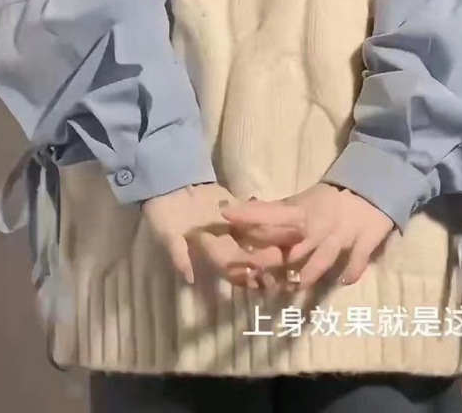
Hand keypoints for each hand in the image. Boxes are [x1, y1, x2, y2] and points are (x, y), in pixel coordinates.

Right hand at [141, 183, 303, 288]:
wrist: (167, 185)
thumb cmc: (164, 214)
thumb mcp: (167, 235)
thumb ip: (178, 255)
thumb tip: (189, 278)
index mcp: (209, 251)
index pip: (231, 266)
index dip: (245, 273)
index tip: (263, 276)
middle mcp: (224, 242)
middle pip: (249, 252)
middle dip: (267, 256)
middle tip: (289, 257)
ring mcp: (232, 225)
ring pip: (255, 234)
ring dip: (274, 235)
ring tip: (297, 234)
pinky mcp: (237, 207)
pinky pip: (254, 212)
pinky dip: (269, 213)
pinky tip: (288, 212)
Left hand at [221, 183, 393, 289]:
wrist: (371, 185)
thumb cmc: (329, 198)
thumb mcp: (301, 202)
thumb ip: (275, 212)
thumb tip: (241, 215)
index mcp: (301, 212)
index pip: (270, 214)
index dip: (248, 216)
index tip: (226, 216)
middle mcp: (317, 226)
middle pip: (290, 247)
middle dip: (269, 261)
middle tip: (250, 274)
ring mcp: (341, 236)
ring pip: (321, 259)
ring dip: (305, 275)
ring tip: (291, 287)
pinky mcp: (363, 242)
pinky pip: (356, 260)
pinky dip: (350, 271)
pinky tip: (342, 282)